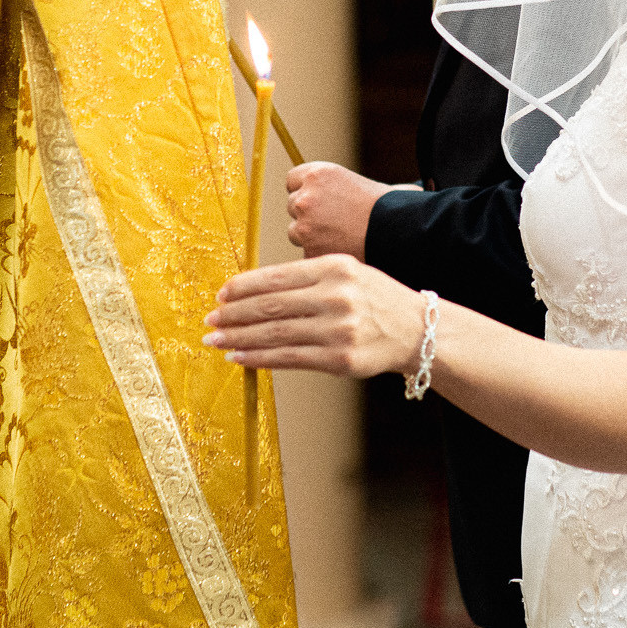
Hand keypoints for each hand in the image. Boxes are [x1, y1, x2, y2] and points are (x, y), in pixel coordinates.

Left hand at [207, 254, 425, 378]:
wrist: (416, 329)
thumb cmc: (374, 299)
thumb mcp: (347, 273)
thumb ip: (306, 278)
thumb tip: (253, 291)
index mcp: (334, 268)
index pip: (277, 277)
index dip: (244, 287)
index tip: (221, 295)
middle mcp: (335, 296)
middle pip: (271, 305)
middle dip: (234, 314)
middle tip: (210, 320)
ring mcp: (338, 330)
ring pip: (275, 333)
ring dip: (240, 339)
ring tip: (216, 341)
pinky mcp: (340, 359)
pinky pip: (290, 358)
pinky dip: (260, 358)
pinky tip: (241, 357)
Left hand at [284, 161, 393, 260]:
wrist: (397, 230)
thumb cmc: (383, 205)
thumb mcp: (351, 181)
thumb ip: (325, 187)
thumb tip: (310, 194)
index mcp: (316, 175)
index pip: (292, 180)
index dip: (306, 190)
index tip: (319, 199)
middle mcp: (306, 198)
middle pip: (292, 206)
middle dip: (308, 213)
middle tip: (335, 220)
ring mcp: (305, 226)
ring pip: (295, 231)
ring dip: (311, 235)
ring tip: (340, 235)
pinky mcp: (310, 251)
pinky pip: (306, 252)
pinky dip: (320, 253)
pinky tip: (341, 249)